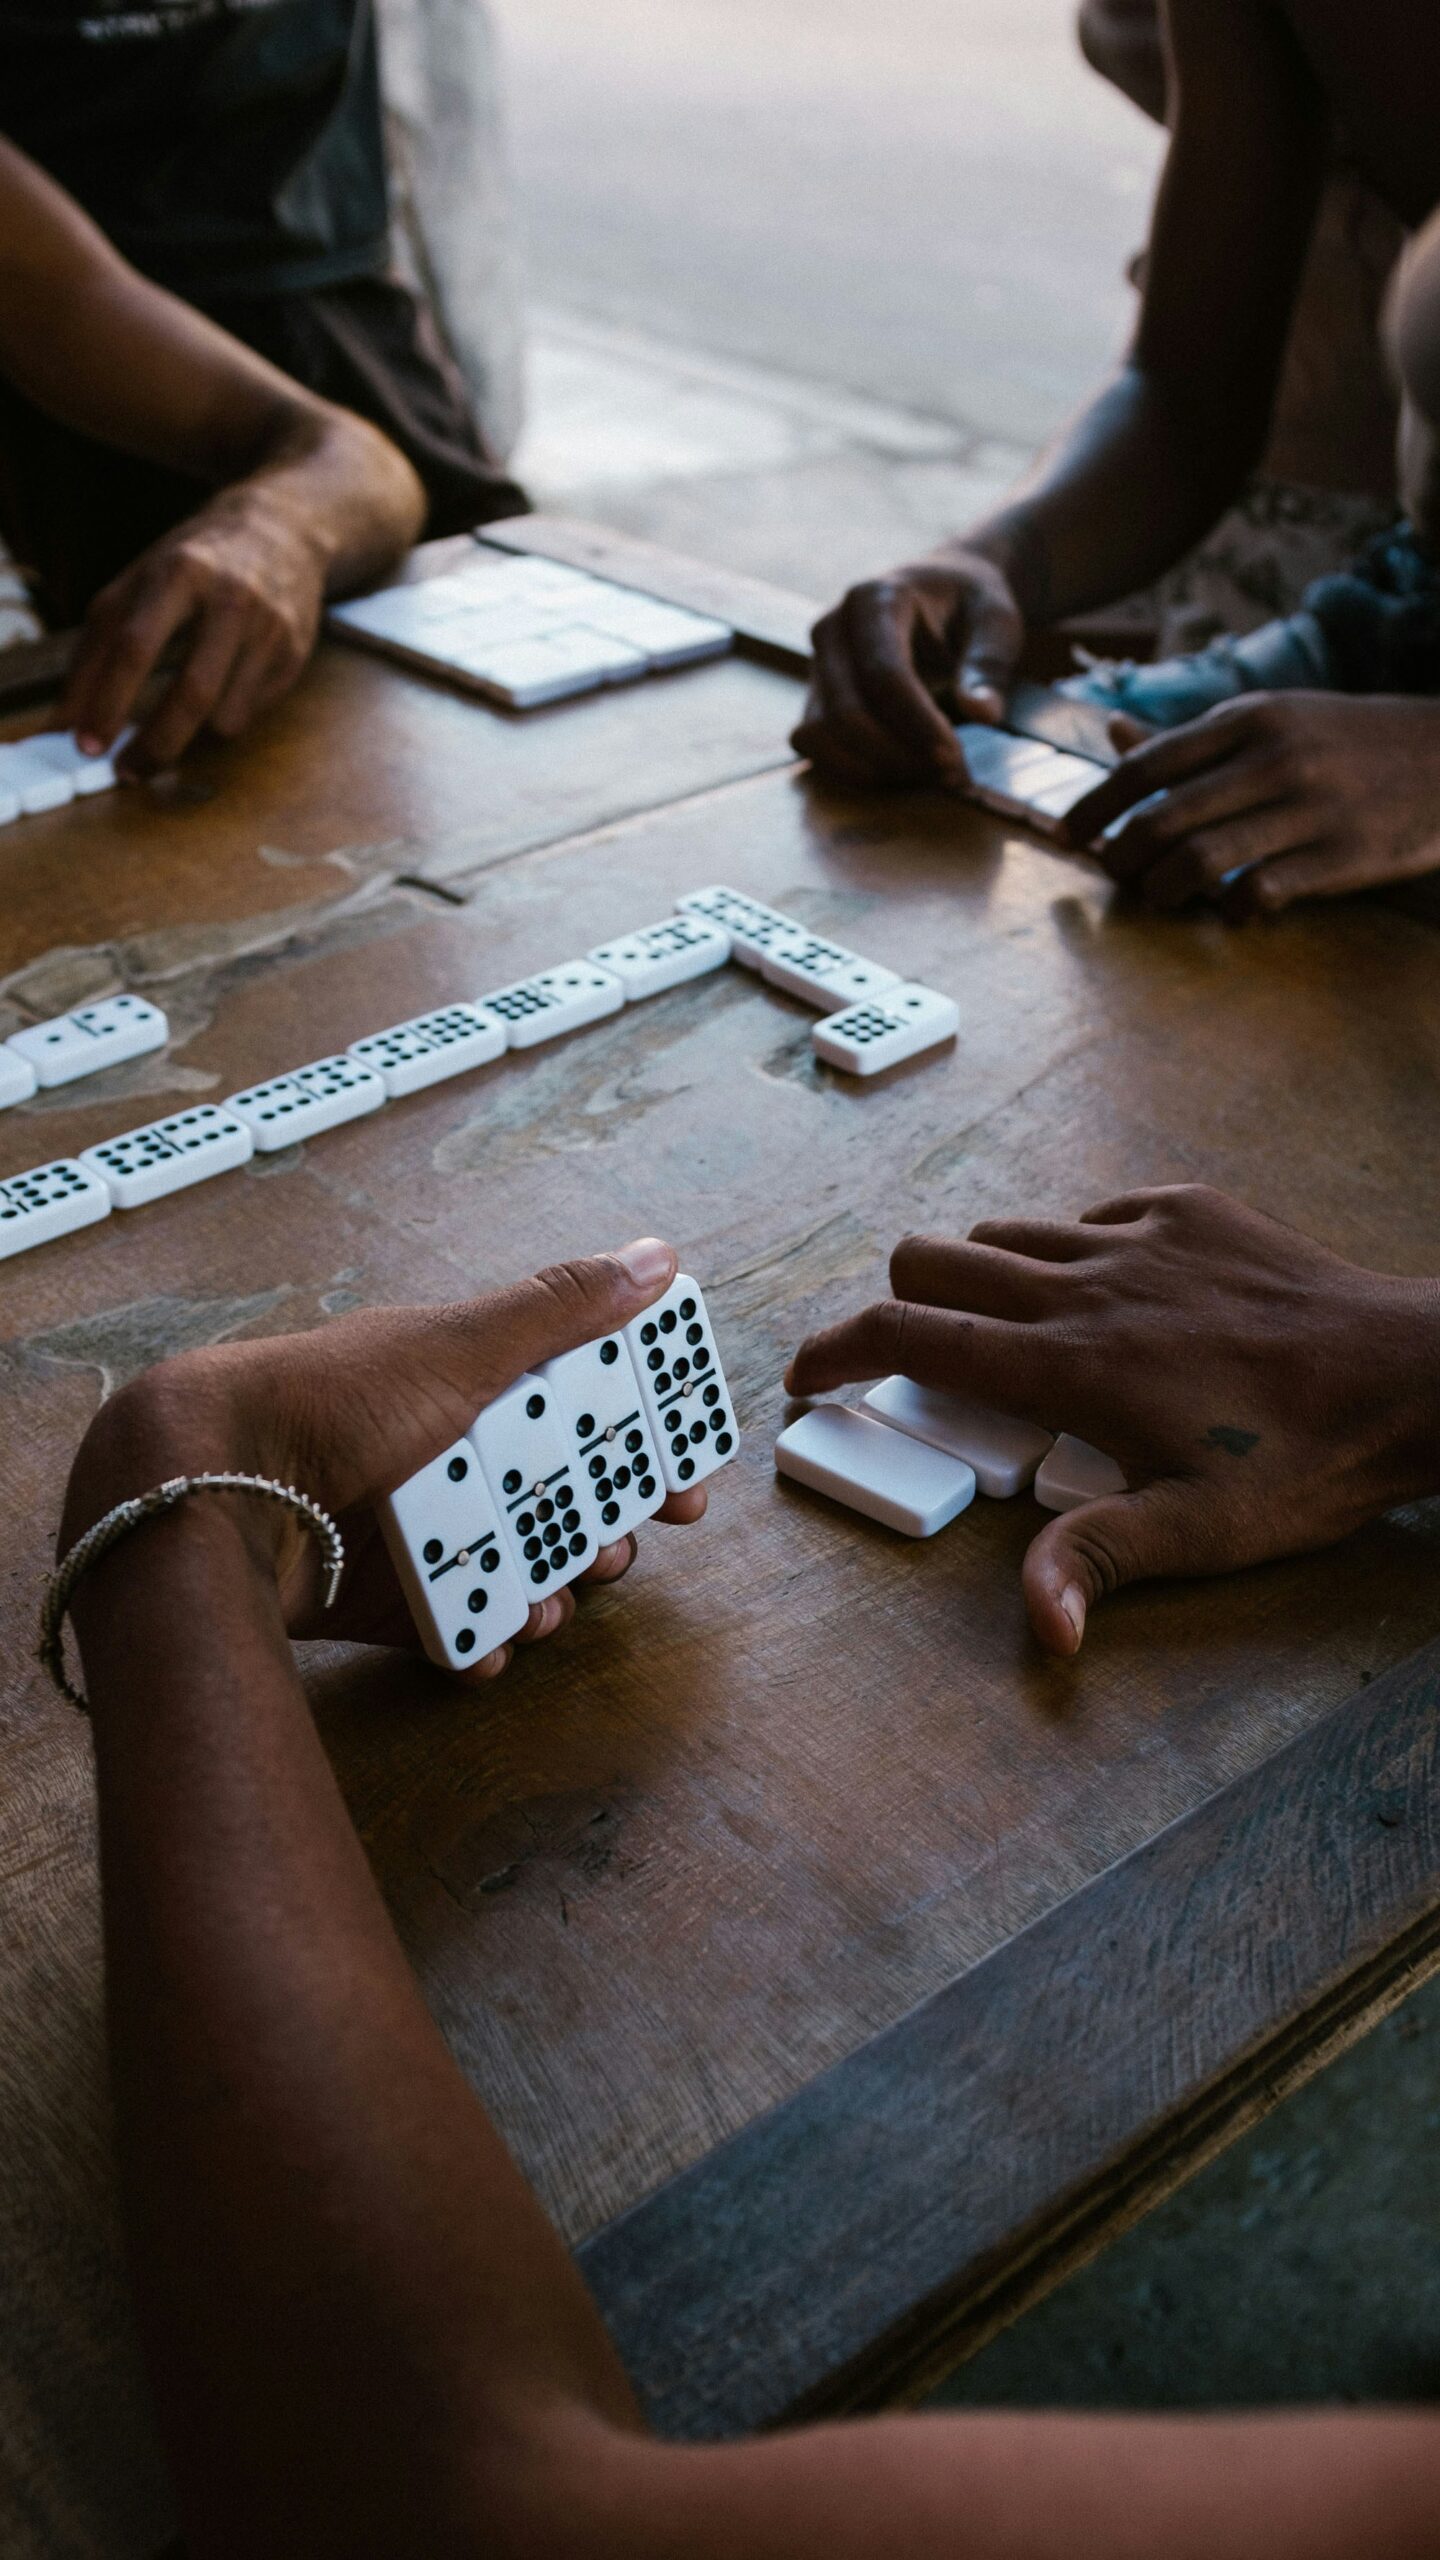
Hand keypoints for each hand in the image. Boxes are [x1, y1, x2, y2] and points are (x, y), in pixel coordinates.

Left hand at [62, 480, 330, 775]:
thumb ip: (94, 651)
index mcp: (179, 572)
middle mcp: (231, 600)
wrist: (281, 532)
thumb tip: (65, 723)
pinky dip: (221, 720)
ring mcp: (270, 629)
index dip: (109, 702)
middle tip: (128, 771)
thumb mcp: (134, 587)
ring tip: (172, 727)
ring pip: (225, 718)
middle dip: (156, 745)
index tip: (89, 745)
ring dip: (190, 738)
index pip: (136, 647)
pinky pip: (250, 715)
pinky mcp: (295, 655)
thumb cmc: (191, 566)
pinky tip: (215, 697)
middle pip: (192, 694)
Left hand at [63, 1239, 707, 1683]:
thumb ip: (559, 1310)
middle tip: (622, 1551)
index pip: (575, 1410)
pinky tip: (493, 1647)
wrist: (206, 1492)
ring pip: (512, 1569)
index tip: (685, 1481)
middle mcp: (441, 1454)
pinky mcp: (377, 1600)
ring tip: (556, 1607)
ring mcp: (410, 1529)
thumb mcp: (458, 1347)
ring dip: (549, 1594)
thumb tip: (658, 1256)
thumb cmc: (329, 1403)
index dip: (636, 1444)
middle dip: (600, 1531)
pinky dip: (480, 1642)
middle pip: (553, 1500)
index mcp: (462, 1386)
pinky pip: (450, 1628)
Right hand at [784, 1186, 1439, 1654]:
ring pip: (1005, 1231)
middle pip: (932, 1259)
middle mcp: (1086, 1285)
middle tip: (917, 1364)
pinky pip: (1088, 1216)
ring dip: (981, 1280)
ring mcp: (1137, 1237)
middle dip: (898, 1307)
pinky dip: (1068, 1253)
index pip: (909, 1333)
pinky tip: (1111, 1304)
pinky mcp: (1186, 1209)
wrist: (1410, 1373)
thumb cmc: (1307, 1461)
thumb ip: (1097, 1564)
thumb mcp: (1197, 1533)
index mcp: (1070, 1365)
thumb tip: (1039, 1627)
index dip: (835, 1351)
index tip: (805, 1374)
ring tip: (1016, 1341)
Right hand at [791, 550, 1023, 789]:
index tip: (953, 757)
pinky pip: (817, 747)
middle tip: (950, 775)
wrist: (938, 595)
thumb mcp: (995, 622)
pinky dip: (856, 772)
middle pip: (846, 711)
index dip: (917, 723)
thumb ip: (988, 665)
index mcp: (874, 599)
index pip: (884, 673)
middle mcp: (833, 630)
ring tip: (930, 776)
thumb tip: (984, 713)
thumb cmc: (967, 606)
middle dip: (898, 755)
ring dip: (875, 769)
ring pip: (821, 735)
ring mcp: (816, 666)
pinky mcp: (814, 698)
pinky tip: (904, 775)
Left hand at [1065, 694, 1439, 914]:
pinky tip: (1230, 910)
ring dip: (1162, 891)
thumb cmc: (1348, 741)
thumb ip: (1193, 737)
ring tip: (1155, 898)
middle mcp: (1275, 757)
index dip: (1095, 805)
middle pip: (1163, 818)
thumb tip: (1112, 733)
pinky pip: (1260, 893)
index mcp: (1251, 716)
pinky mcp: (1343, 855)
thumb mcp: (1274, 719)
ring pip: (1201, 860)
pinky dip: (1231, 910)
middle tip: (1110, 876)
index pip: (1147, 765)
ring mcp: (1311, 806)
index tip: (1066, 836)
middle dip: (1120, 856)